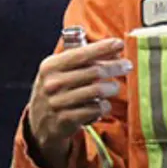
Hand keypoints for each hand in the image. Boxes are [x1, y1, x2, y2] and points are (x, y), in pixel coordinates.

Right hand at [25, 38, 131, 167]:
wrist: (39, 124)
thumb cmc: (55, 92)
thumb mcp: (57, 72)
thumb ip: (79, 60)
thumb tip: (112, 50)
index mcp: (50, 66)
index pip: (81, 54)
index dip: (102, 47)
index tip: (119, 43)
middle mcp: (53, 83)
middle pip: (94, 71)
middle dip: (115, 66)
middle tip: (127, 65)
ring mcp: (58, 102)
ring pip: (97, 91)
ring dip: (112, 88)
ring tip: (114, 87)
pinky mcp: (66, 120)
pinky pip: (95, 110)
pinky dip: (104, 106)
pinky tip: (103, 105)